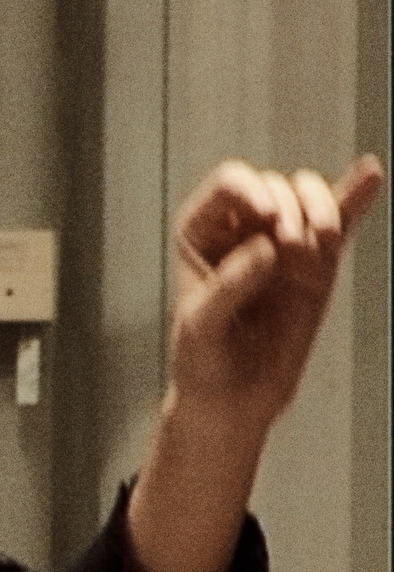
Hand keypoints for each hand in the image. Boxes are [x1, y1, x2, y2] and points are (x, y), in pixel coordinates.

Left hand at [167, 155, 382, 439]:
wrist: (233, 398)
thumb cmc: (202, 359)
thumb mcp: (202, 326)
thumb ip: (230, 287)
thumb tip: (267, 248)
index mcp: (202, 232)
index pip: (230, 184)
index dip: (252, 190)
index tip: (268, 217)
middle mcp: (241, 229)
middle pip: (275, 186)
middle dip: (291, 206)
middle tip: (294, 247)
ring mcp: (282, 243)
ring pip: (308, 198)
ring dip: (322, 208)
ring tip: (323, 242)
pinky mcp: (317, 265)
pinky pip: (339, 223)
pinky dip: (354, 198)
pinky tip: (370, 173)